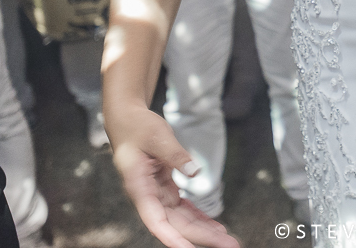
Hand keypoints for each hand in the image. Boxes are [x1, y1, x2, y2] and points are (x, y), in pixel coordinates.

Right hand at [108, 104, 239, 247]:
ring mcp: (156, 193)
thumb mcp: (158, 136)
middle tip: (229, 244)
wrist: (126, 119)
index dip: (172, 237)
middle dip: (200, 237)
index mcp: (138, 186)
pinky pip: (182, 208)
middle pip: (174, 224)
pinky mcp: (164, 188)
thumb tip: (194, 171)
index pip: (155, 220)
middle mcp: (147, 196)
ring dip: (203, 230)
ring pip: (180, 219)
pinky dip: (198, 216)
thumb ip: (175, 154)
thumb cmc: (137, 126)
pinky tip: (215, 226)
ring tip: (227, 239)